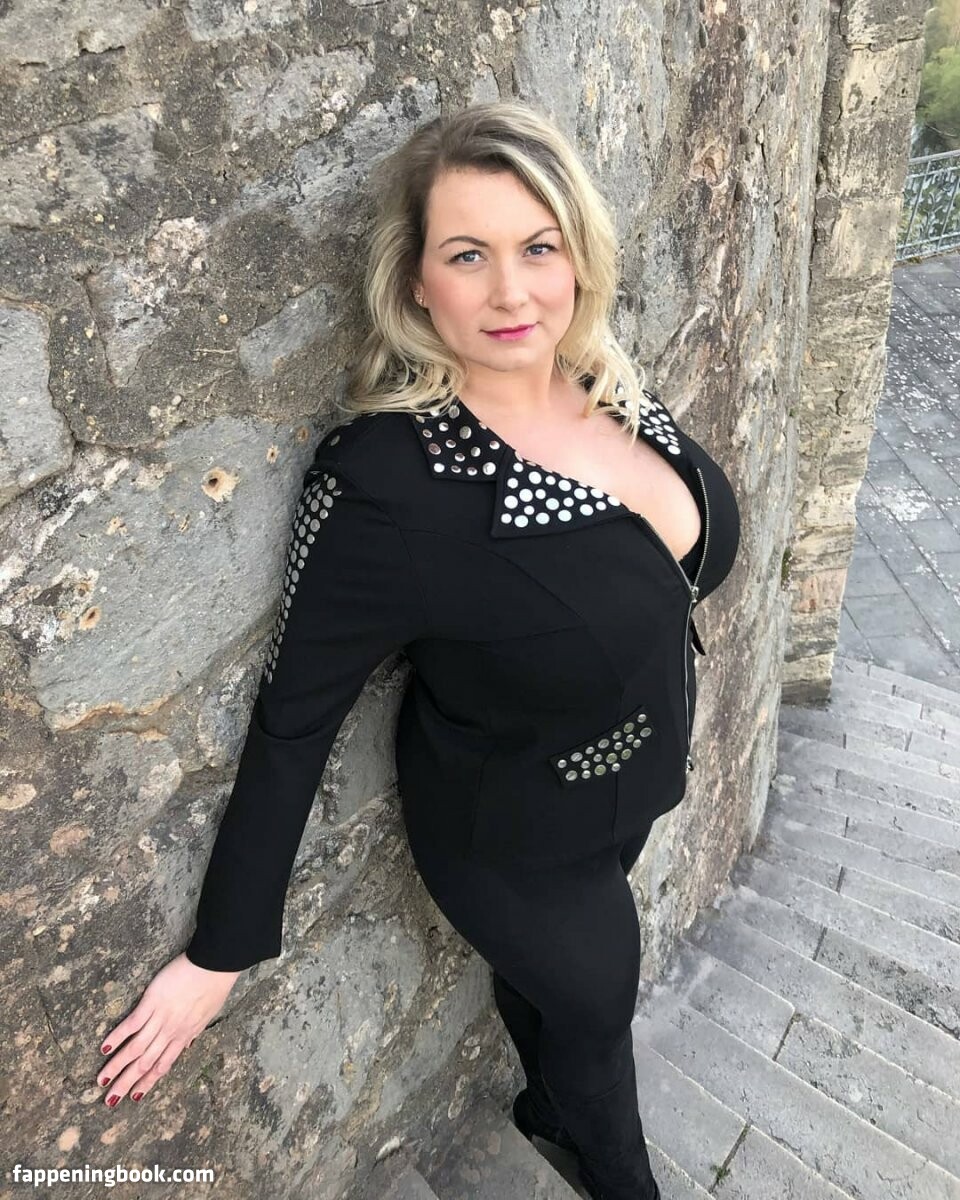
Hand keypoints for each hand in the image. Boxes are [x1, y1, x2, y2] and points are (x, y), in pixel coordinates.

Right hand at [96, 951, 241, 1107]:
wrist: (214, 965)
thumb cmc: (214, 987)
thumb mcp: (207, 1016)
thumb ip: (193, 1032)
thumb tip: (186, 1046)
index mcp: (184, 1036)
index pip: (162, 1066)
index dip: (147, 1083)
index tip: (134, 1098)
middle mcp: (170, 1033)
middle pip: (145, 1063)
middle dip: (127, 1083)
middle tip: (110, 1101)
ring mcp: (160, 1019)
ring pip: (135, 1048)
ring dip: (117, 1066)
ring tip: (101, 1081)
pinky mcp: (152, 1003)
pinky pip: (132, 1024)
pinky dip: (118, 1037)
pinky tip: (104, 1048)